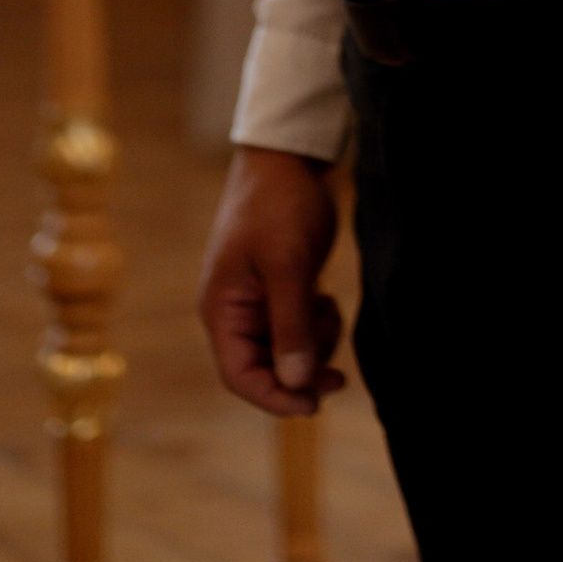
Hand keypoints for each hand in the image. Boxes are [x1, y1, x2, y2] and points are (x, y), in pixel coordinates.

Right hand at [197, 144, 345, 418]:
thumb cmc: (278, 204)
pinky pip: (297, 327)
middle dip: (301, 373)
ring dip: (313, 346)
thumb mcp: (286, 264)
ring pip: (285, 351)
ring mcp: (258, 300)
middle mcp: (235, 311)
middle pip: (265, 369)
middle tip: (339, 376)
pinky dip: (316, 325)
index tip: (313, 404)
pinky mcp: (280, 288)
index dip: (275, 397)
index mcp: (222, 309)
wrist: (289, 157)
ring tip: (330, 312)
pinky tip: (327, 299)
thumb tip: (296, 381)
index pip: (240, 375)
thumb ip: (290, 323)